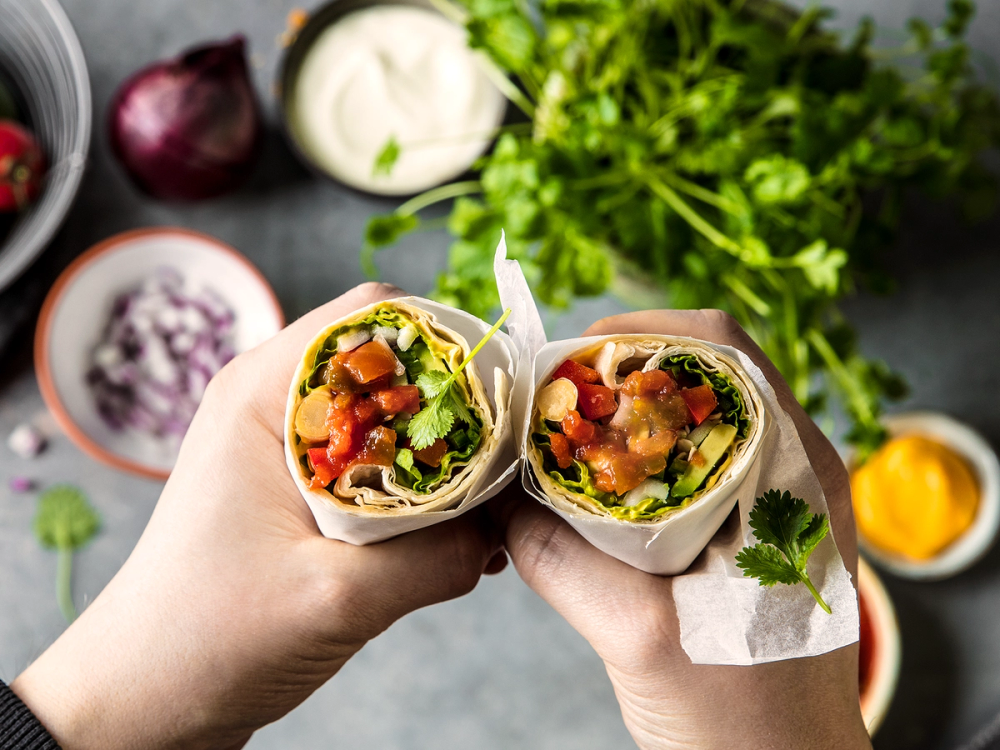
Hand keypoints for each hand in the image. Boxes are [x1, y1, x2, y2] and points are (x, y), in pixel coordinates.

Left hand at [12, 283, 506, 749]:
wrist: (145, 695)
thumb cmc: (206, 639)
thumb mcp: (335, 599)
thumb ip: (435, 558)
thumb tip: (503, 528)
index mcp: (263, 394)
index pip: (373, 313)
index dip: (445, 342)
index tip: (497, 396)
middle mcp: (274, 402)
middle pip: (391, 360)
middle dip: (455, 403)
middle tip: (502, 457)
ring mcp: (287, 444)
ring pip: (391, 415)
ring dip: (442, 452)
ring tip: (483, 504)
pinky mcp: (301, 486)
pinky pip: (379, 461)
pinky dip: (422, 487)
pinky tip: (452, 534)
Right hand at [496, 310, 869, 749]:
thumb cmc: (738, 721)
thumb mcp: (637, 634)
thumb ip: (560, 555)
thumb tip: (496, 492)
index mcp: (792, 470)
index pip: (722, 348)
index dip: (639, 336)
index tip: (570, 362)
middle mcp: (795, 466)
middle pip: (707, 367)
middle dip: (624, 368)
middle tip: (557, 396)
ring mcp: (779, 494)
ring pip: (698, 409)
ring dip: (630, 410)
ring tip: (568, 434)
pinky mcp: (756, 523)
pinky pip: (695, 456)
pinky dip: (641, 452)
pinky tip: (596, 484)